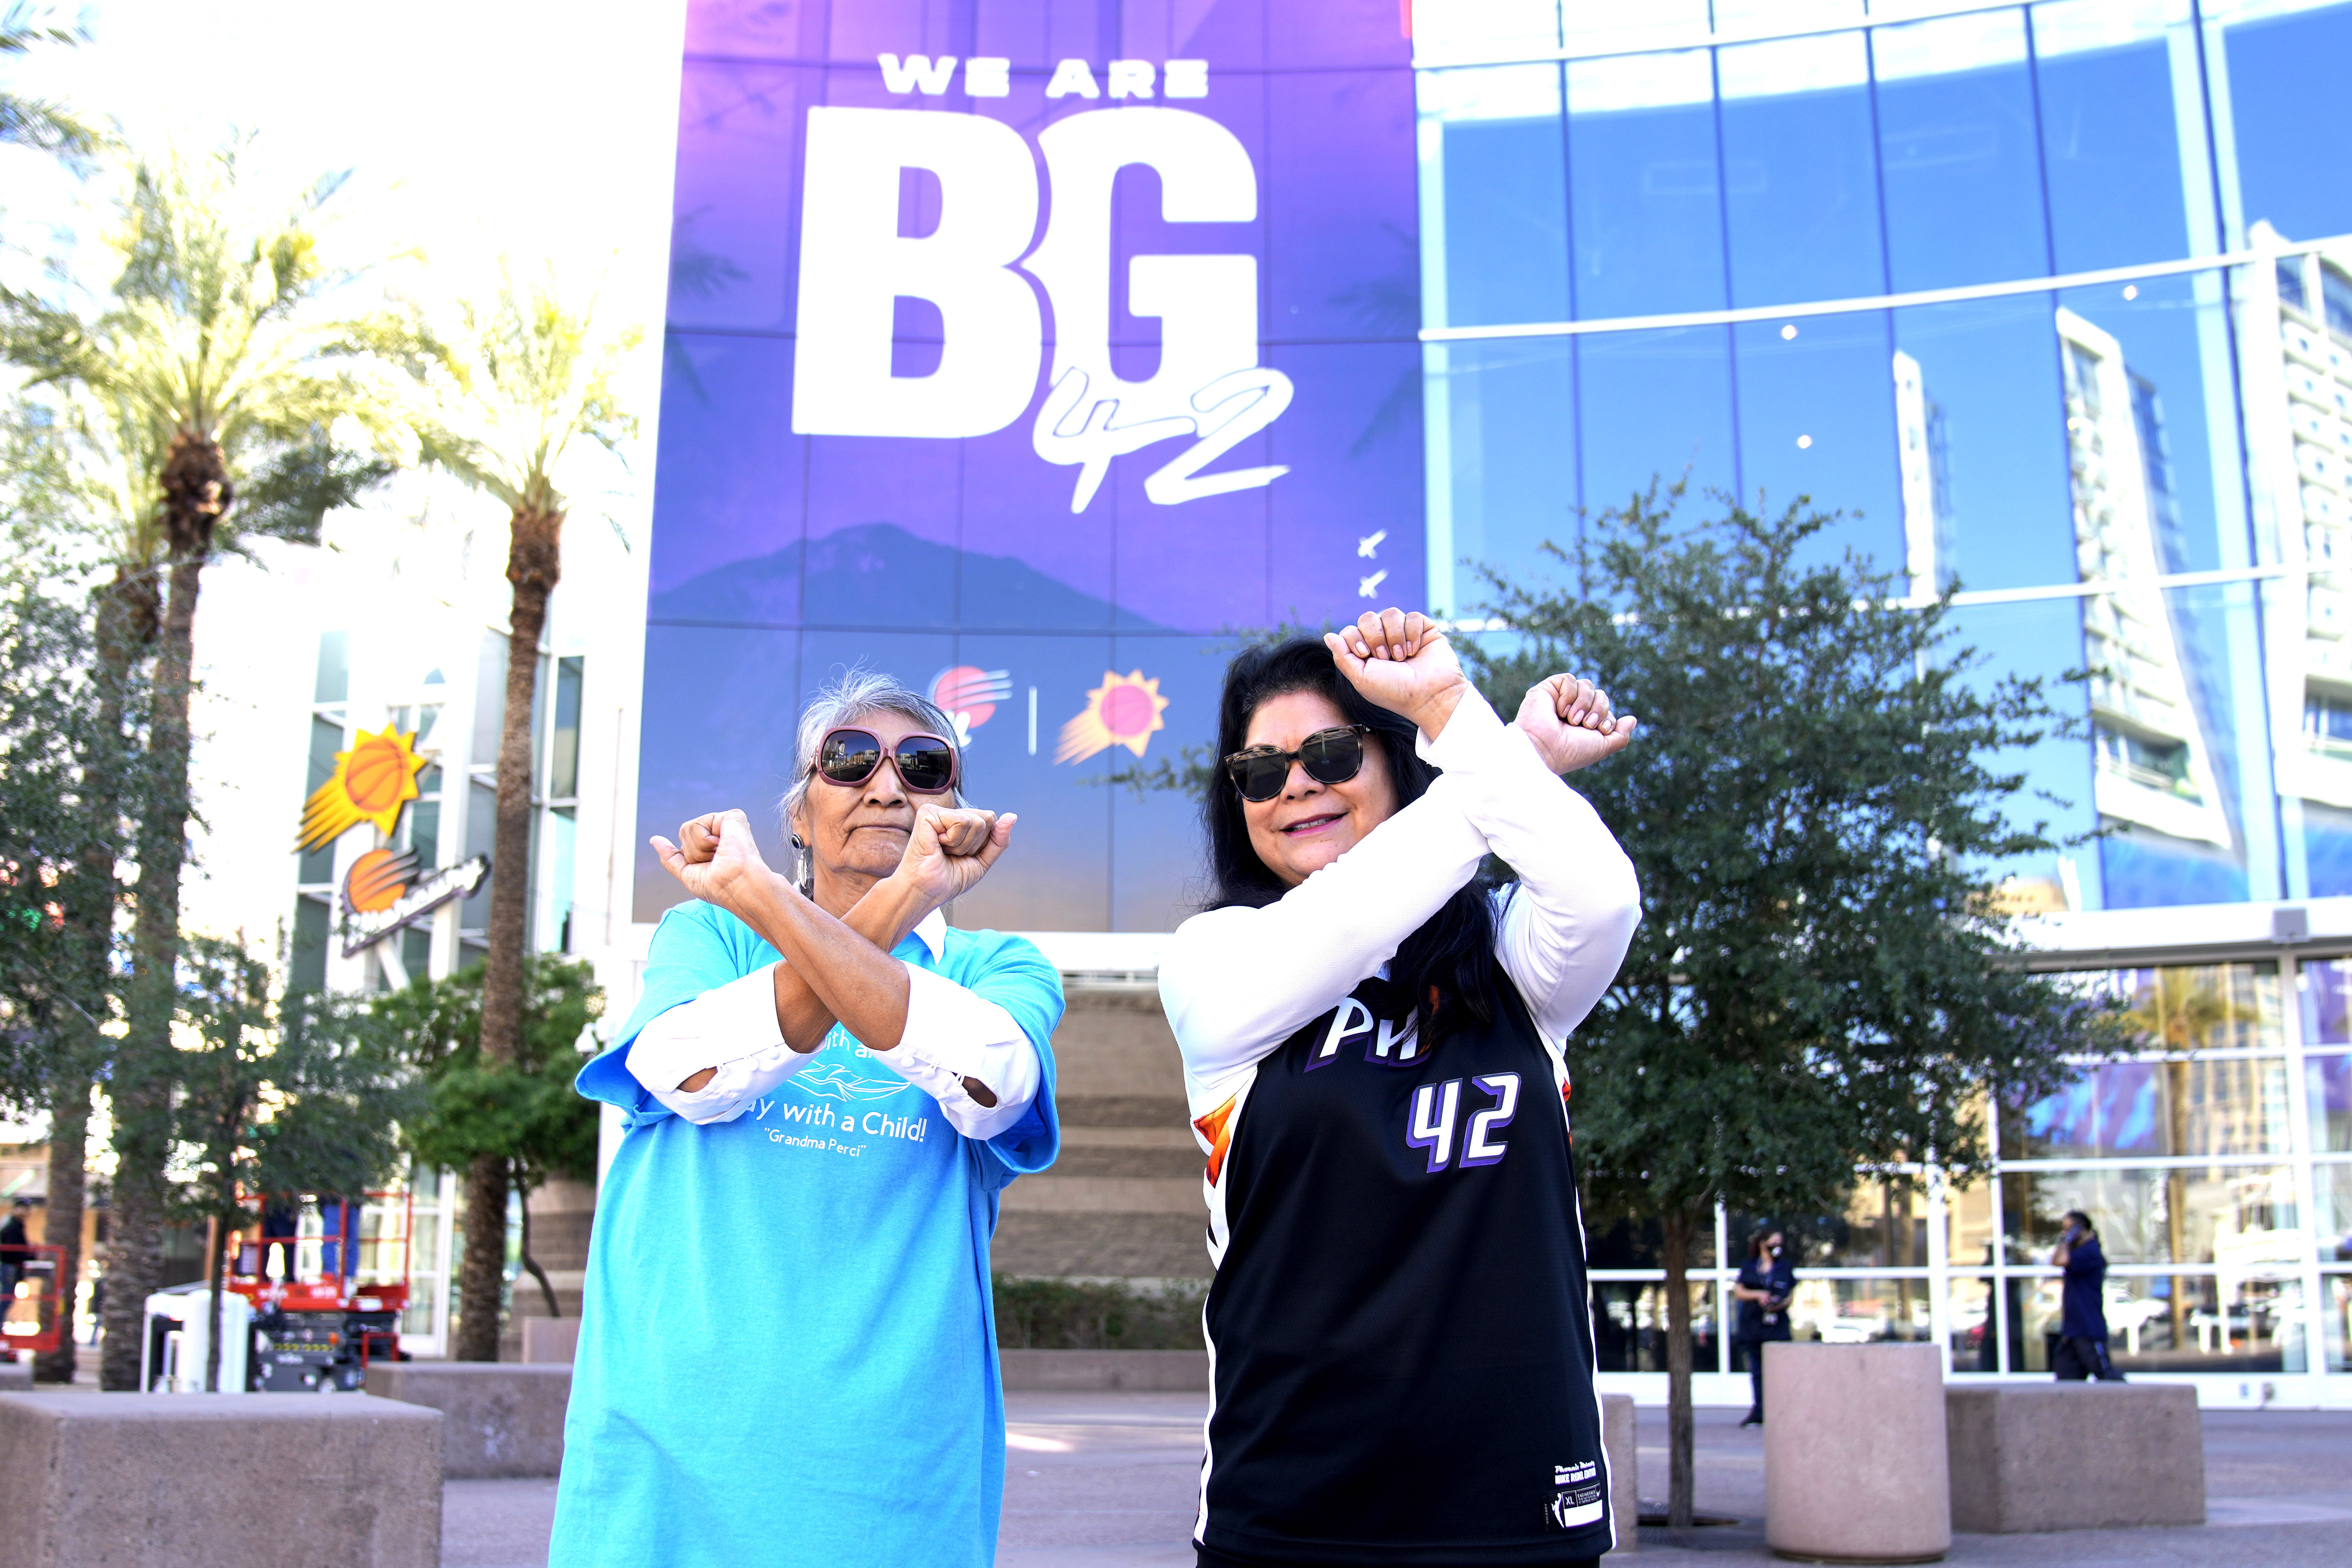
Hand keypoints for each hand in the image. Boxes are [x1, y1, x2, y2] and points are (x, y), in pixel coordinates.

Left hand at [651, 809, 775, 910]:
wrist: (736, 887)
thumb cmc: (718, 887)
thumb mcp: (688, 875)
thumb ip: (671, 857)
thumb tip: (654, 839)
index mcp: (714, 846)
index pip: (686, 844)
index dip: (691, 858)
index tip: (711, 869)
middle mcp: (720, 833)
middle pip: (684, 833)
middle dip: (693, 853)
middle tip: (715, 862)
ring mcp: (726, 824)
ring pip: (687, 828)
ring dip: (699, 849)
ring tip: (720, 855)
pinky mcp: (732, 817)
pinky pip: (698, 823)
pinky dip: (704, 840)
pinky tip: (724, 846)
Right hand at [890, 804, 1016, 909]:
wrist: (926, 891)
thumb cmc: (948, 879)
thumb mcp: (982, 861)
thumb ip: (998, 840)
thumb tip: (1012, 816)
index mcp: (961, 823)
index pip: (991, 821)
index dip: (983, 844)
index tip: (962, 856)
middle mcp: (950, 814)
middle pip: (987, 818)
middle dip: (975, 844)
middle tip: (952, 855)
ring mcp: (938, 812)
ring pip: (976, 821)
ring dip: (963, 846)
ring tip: (943, 852)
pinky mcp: (928, 813)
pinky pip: (961, 822)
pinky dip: (953, 841)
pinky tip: (937, 846)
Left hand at [1323, 608, 1470, 738]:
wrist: (1428, 695)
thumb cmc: (1394, 691)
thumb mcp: (1361, 678)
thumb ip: (1342, 656)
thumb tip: (1328, 635)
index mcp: (1366, 652)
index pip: (1351, 630)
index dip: (1356, 638)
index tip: (1366, 655)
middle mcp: (1383, 641)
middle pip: (1368, 617)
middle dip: (1376, 637)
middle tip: (1386, 658)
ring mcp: (1403, 634)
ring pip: (1390, 613)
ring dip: (1395, 636)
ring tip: (1402, 656)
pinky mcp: (1423, 629)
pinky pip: (1412, 616)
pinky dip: (1413, 633)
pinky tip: (1415, 650)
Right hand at [1515, 674, 1637, 772]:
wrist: (1545, 749)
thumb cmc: (1570, 752)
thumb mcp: (1602, 747)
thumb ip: (1620, 735)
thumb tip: (1632, 719)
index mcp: (1585, 723)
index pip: (1607, 709)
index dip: (1608, 717)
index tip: (1599, 730)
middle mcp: (1574, 710)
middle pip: (1601, 695)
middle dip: (1599, 709)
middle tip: (1586, 725)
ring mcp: (1561, 698)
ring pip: (1587, 685)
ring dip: (1584, 703)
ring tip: (1572, 719)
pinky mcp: (1548, 689)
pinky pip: (1569, 679)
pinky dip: (1569, 695)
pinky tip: (1559, 710)